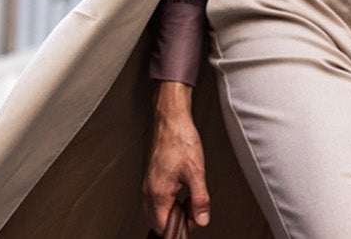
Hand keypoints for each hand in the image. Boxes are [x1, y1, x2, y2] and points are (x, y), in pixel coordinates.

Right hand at [144, 82, 210, 235]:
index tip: (192, 222)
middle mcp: (149, 191)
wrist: (171, 122)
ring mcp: (148, 185)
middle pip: (155, 221)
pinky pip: (154, 200)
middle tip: (192, 214)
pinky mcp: (151, 178)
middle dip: (172, 223)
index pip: (162, 225)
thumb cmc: (182, 142)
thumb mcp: (197, 172)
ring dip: (169, 214)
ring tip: (188, 205)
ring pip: (153, 211)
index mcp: (159, 193)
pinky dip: (166, 204)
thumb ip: (200, 199)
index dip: (178, 228)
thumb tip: (202, 219)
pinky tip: (179, 196)